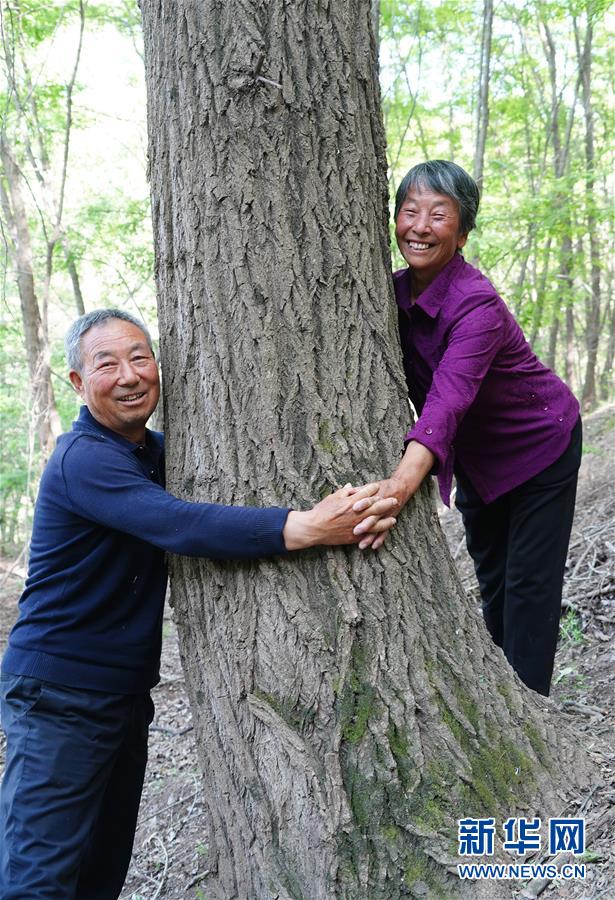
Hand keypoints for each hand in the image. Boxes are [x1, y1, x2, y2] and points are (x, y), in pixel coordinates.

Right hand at [283, 483, 397, 550]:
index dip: (373, 489)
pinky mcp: (354, 536)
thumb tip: (352, 487)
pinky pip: (368, 535)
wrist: (314, 528)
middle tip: (394, 501)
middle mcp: (356, 513)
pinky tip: (381, 533)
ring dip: (386, 521)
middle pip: (376, 507)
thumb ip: (344, 492)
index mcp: (351, 502)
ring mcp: (356, 525)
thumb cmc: (321, 512)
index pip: (366, 493)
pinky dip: (376, 535)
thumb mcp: (332, 497)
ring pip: (376, 523)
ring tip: (393, 519)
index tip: (377, 487)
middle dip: (386, 503)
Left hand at [350, 442, 435, 549]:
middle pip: (373, 516)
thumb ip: (358, 490)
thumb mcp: (370, 486)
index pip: (369, 499)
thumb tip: (347, 489)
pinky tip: (374, 546)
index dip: (363, 503)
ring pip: (378, 527)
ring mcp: (386, 515)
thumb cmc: (381, 487)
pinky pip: (385, 532)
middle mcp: (381, 507)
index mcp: (376, 496)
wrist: (401, 488)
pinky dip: (380, 539)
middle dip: (365, 524)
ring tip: (361, 545)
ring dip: (370, 536)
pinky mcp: (389, 520)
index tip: (354, 508)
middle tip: (356, 531)